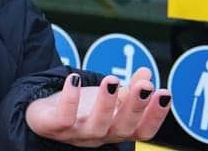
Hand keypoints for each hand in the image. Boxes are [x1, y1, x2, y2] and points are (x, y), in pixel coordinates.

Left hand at [25, 67, 170, 147]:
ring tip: (111, 80)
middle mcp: (100, 135)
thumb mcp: (107, 98)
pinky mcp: (54, 127)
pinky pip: (63, 118)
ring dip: (105, 102)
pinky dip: (70, 99)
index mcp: (117, 129)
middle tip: (145, 86)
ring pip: (96, 125)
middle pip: (122, 127)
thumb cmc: (80, 108)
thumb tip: (147, 73)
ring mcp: (77, 134)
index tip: (166, 93)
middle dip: (135, 106)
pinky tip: (75, 79)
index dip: (155, 116)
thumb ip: (127, 89)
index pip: (143, 130)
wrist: (41, 115)